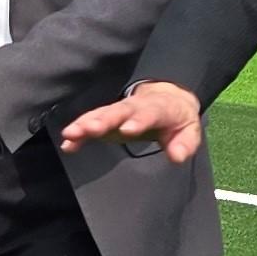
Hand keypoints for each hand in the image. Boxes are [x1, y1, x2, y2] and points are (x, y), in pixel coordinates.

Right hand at [60, 79, 205, 164]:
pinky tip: (68, 142)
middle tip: (91, 128)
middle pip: (119, 111)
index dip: (138, 120)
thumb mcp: (189, 131)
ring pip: (101, 114)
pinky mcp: (108, 118)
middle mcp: (135, 106)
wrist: (167, 99)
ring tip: (71, 134)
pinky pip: (91, 122)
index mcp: (158, 108)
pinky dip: (79, 131)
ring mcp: (119, 110)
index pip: (148, 113)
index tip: (127, 130)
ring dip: (86, 123)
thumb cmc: (177, 119)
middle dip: (104, 119)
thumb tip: (177, 156)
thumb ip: (185, 144)